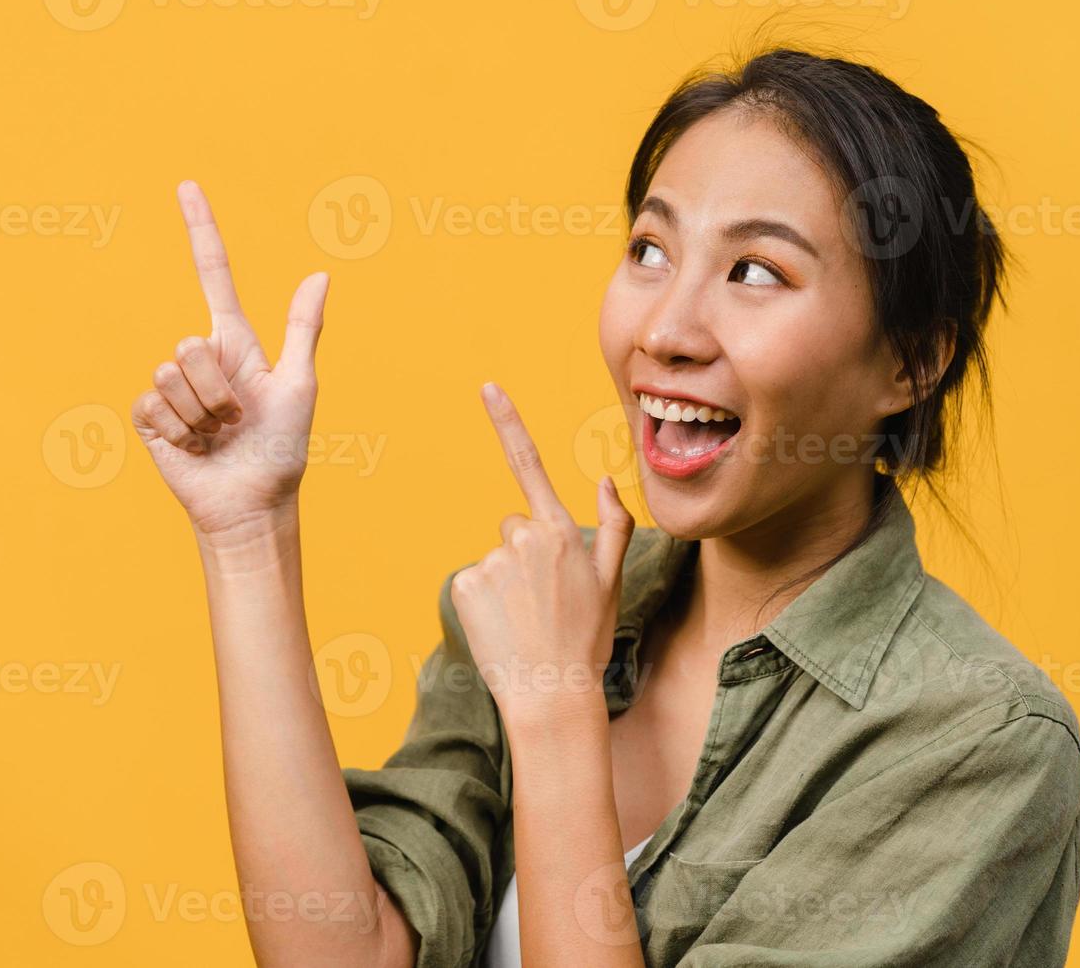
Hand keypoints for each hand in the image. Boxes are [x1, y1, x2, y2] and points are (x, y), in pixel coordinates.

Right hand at [131, 181, 328, 541]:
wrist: (252, 504)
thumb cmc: (282, 450)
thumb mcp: (300, 387)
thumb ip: (302, 331)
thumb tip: (321, 274)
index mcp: (236, 344)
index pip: (213, 275)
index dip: (201, 230)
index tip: (187, 186)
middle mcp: (201, 360)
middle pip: (189, 343)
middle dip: (217, 388)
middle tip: (237, 420)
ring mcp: (172, 389)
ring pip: (170, 375)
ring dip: (200, 415)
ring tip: (218, 436)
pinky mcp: (150, 418)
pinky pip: (153, 404)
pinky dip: (179, 432)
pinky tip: (194, 449)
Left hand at [449, 383, 634, 727]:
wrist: (551, 693)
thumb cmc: (586, 639)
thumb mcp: (613, 581)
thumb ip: (615, 525)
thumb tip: (607, 480)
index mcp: (561, 532)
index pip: (529, 465)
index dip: (508, 423)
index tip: (486, 387)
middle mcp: (523, 538)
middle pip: (514, 527)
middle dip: (525, 554)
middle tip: (545, 599)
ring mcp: (491, 561)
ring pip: (495, 557)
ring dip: (506, 582)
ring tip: (525, 619)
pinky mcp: (465, 585)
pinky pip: (472, 580)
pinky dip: (484, 600)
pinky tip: (503, 625)